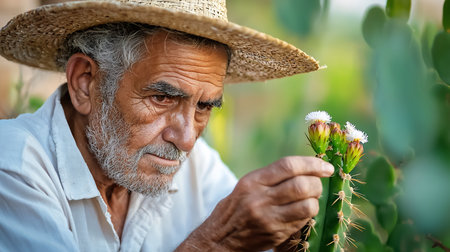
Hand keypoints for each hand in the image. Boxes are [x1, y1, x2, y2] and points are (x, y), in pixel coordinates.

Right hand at [176, 156, 333, 250]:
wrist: (220, 238)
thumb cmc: (236, 207)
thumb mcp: (247, 185)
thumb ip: (272, 176)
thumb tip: (306, 168)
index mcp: (253, 181)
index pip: (288, 166)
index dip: (312, 164)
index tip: (326, 167)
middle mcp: (260, 198)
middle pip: (301, 185)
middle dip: (317, 184)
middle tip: (318, 185)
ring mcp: (268, 218)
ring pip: (307, 205)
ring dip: (315, 201)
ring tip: (310, 199)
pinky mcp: (275, 234)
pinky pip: (302, 221)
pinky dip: (308, 214)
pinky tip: (302, 212)